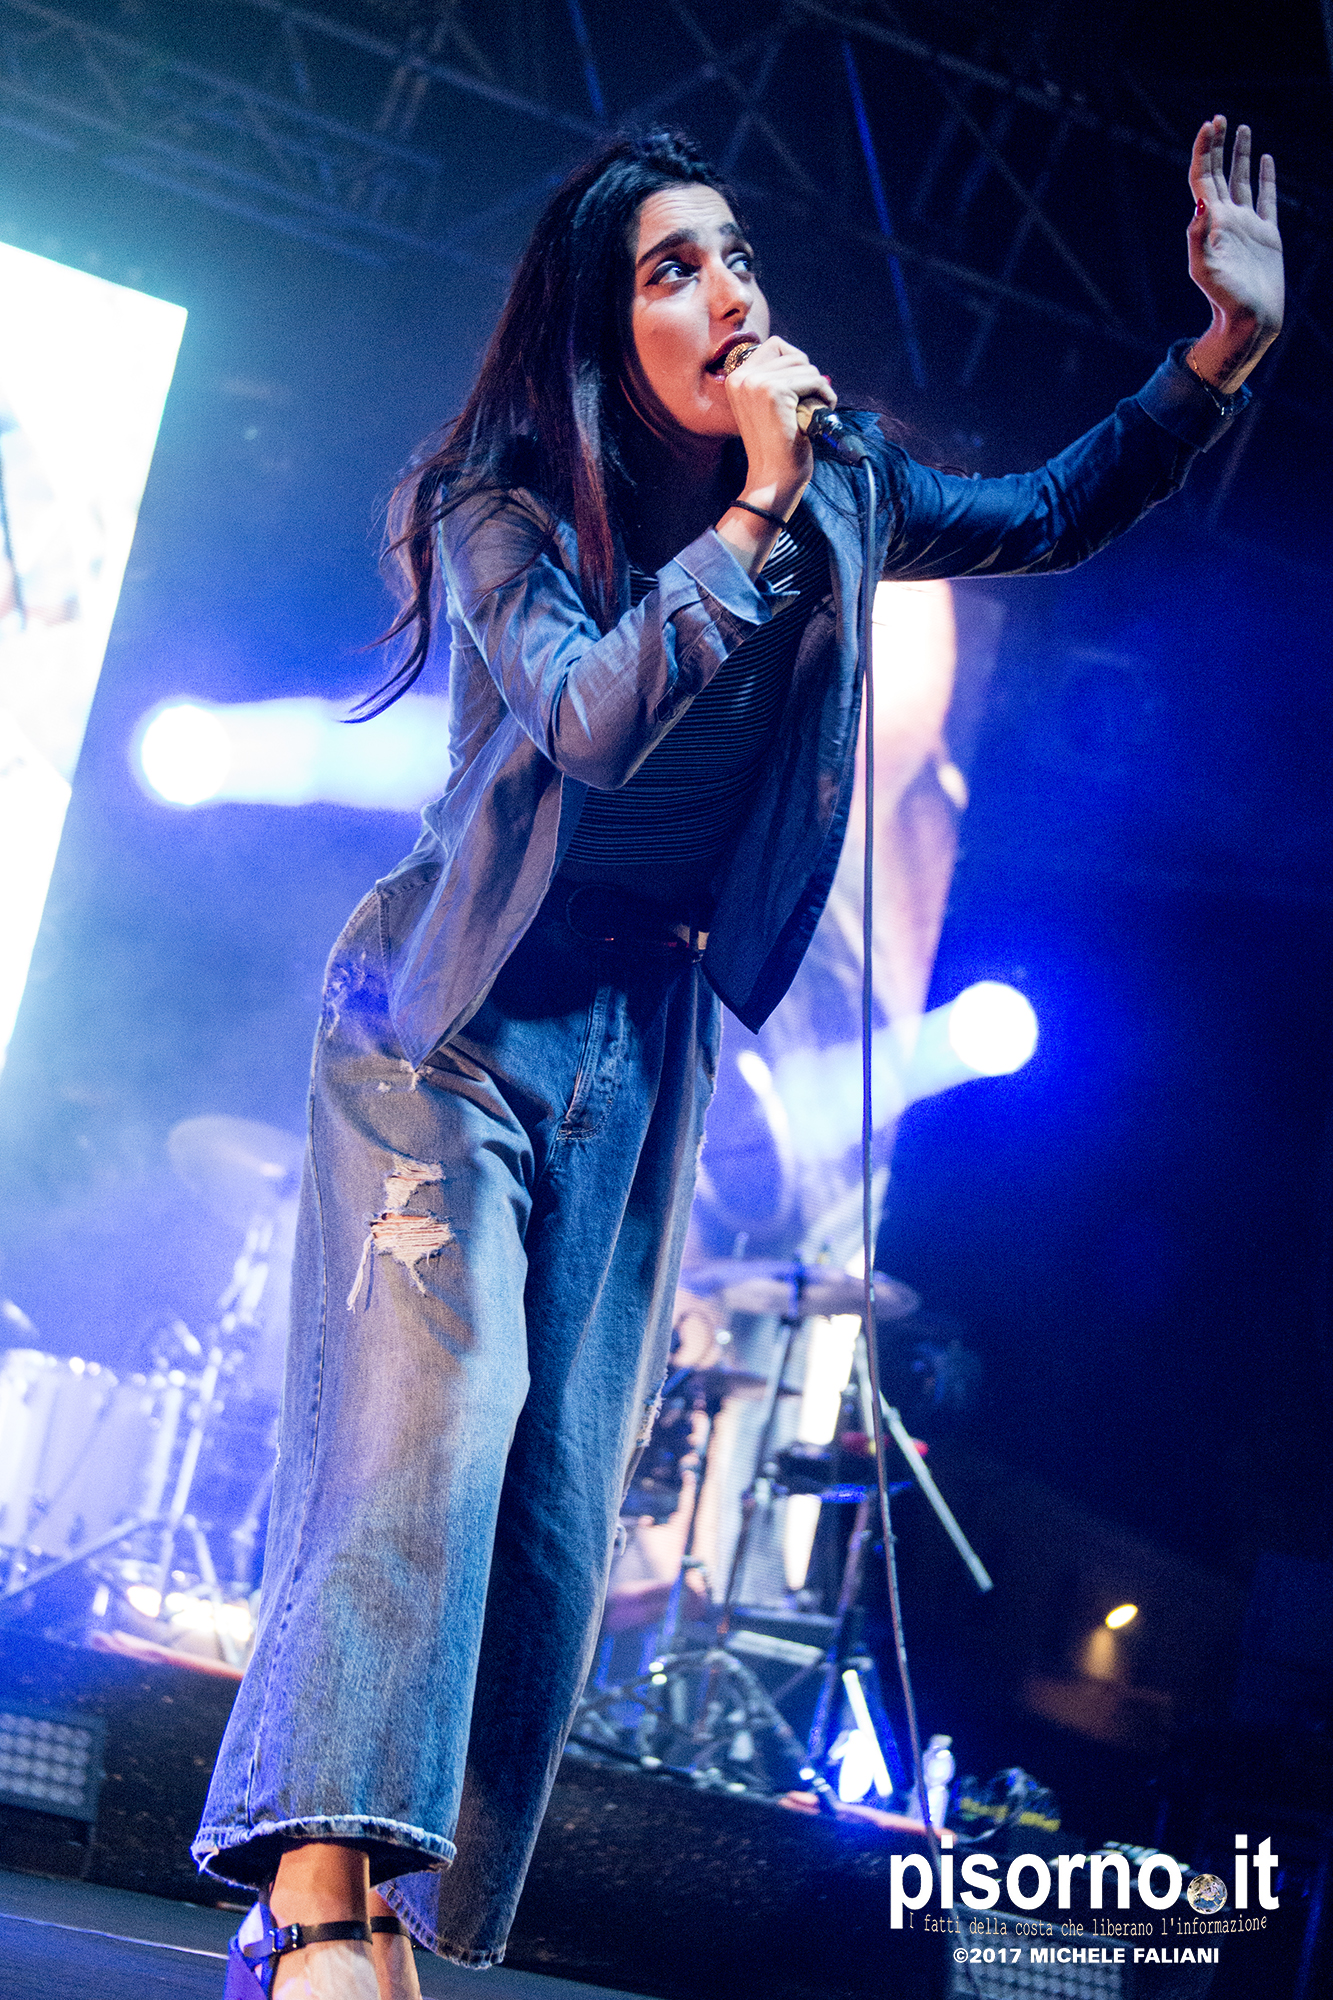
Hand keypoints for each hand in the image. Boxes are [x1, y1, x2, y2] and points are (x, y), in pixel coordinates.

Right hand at [723, 334, 833, 516]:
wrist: (773, 478)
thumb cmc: (775, 446)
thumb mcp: (765, 406)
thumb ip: (773, 379)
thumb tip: (801, 360)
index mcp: (736, 378)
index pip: (775, 345)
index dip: (795, 363)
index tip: (801, 388)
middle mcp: (741, 377)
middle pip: (791, 353)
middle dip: (807, 375)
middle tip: (809, 402)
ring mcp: (756, 383)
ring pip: (804, 365)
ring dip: (817, 387)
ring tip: (813, 410)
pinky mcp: (773, 392)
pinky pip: (813, 380)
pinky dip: (825, 395)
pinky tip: (822, 411)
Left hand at [1186, 116, 1282, 393]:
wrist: (1249, 320)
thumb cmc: (1224, 300)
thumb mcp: (1204, 269)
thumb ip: (1198, 236)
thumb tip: (1199, 201)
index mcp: (1211, 222)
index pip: (1203, 178)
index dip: (1204, 151)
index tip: (1209, 125)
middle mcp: (1227, 219)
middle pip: (1220, 173)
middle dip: (1219, 145)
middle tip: (1220, 118)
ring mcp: (1248, 225)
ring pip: (1243, 180)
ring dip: (1241, 154)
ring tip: (1242, 128)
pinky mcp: (1268, 234)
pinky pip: (1267, 198)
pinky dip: (1266, 177)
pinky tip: (1266, 160)